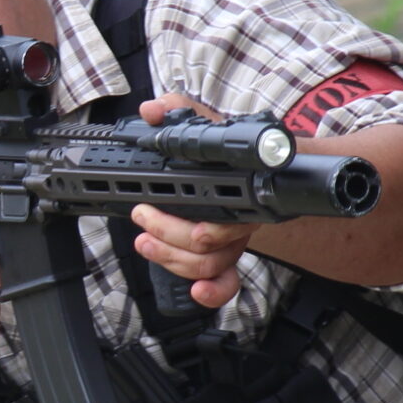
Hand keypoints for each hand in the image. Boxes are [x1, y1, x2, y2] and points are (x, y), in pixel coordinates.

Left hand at [133, 94, 263, 307]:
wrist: (261, 170)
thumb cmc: (227, 151)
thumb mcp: (205, 122)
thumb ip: (178, 110)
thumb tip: (152, 109)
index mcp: (233, 186)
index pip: (210, 210)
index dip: (174, 217)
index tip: (146, 206)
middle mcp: (239, 217)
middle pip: (206, 243)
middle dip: (165, 234)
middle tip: (141, 217)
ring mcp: (234, 240)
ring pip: (210, 265)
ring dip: (173, 260)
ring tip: (145, 244)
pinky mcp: (230, 256)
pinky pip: (229, 283)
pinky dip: (214, 292)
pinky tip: (196, 293)